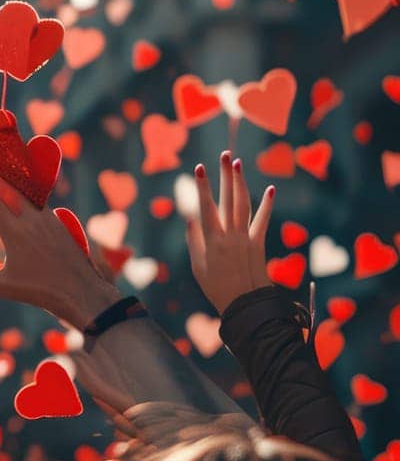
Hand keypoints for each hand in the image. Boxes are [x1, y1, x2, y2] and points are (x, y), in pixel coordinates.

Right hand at [0, 152, 120, 329]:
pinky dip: (31, 191)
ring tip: (9, 151)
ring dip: (16, 170)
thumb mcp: (4, 287)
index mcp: (14, 231)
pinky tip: (28, 192)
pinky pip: (41, 203)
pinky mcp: (59, 224)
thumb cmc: (41, 292)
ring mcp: (48, 219)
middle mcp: (31, 219)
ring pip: (28, 188)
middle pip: (11, 182)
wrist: (82, 292)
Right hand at [186, 150, 273, 314]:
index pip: (206, 207)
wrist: (245, 304)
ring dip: (241, 183)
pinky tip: (270, 189)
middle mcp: (230, 235)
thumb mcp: (197, 266)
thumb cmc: (215, 287)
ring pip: (244, 205)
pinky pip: (263, 220)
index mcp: (212, 241)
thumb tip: (190, 218)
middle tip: (226, 155)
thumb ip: (194, 241)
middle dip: (226, 176)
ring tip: (239, 164)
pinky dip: (267, 205)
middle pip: (228, 199)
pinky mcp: (258, 243)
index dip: (202, 187)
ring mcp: (246, 238)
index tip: (199, 167)